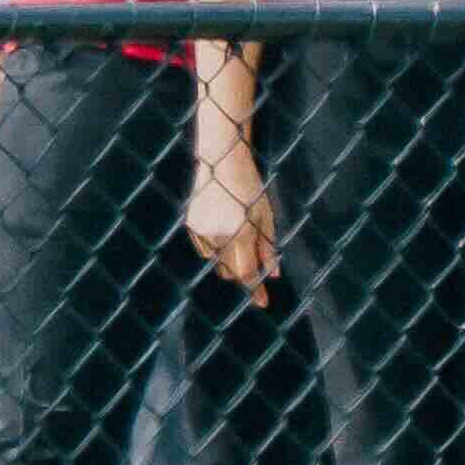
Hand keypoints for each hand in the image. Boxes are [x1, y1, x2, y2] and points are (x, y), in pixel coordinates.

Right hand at [187, 131, 280, 298]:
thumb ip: (268, 247)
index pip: (247, 272)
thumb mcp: (265, 216)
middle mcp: (219, 234)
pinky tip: (221, 224)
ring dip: (229, 257)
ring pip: (217, 261)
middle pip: (231, 271)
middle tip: (253, 261)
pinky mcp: (192, 226)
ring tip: (236, 230)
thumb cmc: (250, 187)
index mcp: (241, 231)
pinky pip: (205, 249)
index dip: (255, 289)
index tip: (263, 303)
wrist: (221, 162)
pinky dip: (215, 246)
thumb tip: (273, 274)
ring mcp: (203, 231)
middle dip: (243, 271)